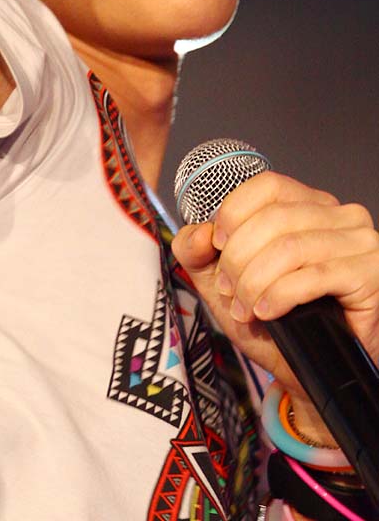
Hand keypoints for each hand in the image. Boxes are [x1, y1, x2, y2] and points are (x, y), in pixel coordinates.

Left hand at [171, 173, 378, 431]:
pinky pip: (314, 276)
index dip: (234, 213)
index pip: (268, 186)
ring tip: (245, 307)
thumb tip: (197, 232)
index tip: (218, 246)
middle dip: (239, 258)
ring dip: (255, 281)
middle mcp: (339, 215)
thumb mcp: (221, 283)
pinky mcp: (370, 275)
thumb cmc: (274, 322)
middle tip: (228, 290)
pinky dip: (280, 295)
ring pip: (290, 247)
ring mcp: (359, 243)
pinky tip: (267, 312)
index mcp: (307, 205)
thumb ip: (197, 252)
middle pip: (274, 218)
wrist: (312, 373)